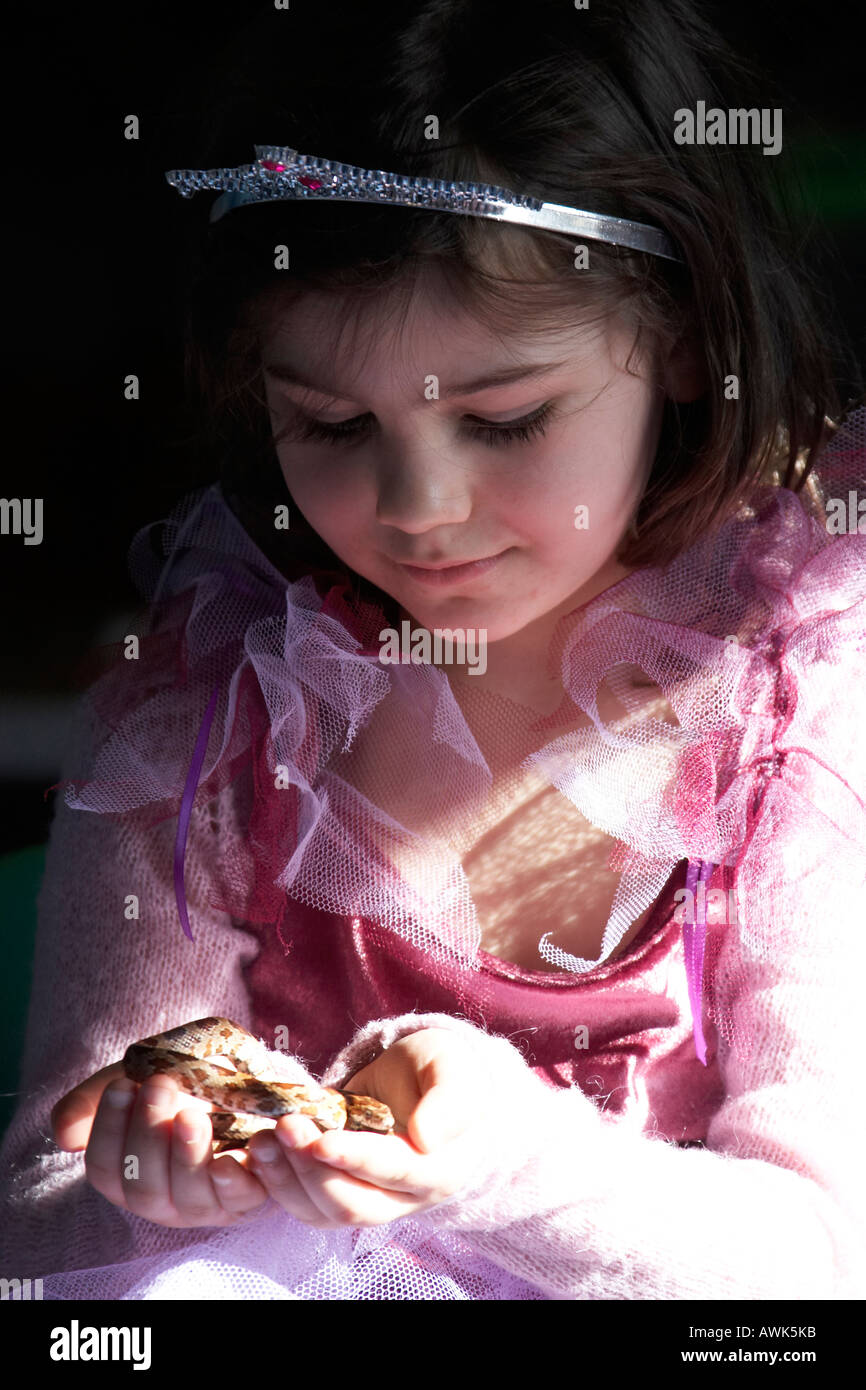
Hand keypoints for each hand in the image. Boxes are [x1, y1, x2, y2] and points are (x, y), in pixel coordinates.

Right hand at [52, 1063, 269, 1228]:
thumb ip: (93, 1101)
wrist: (241, 1083)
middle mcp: (160, 1199)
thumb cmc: (179, 1086)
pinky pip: (238, 1201)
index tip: (122, 1084)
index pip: (104, 1168)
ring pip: (187, 1196)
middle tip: (158, 1086)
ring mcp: (202, 1204)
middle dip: (148, 1134)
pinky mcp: (246, 1199)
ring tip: (191, 1114)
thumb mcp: (134, 1081)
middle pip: (143, 1186)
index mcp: (126, 1175)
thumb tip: (63, 1134)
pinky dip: (232, 1182)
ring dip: (187, 1155)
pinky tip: (228, 1158)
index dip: (108, 1129)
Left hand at [243, 1027, 497, 1227]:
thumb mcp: (453, 1068)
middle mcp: (405, 1199)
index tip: (321, 1140)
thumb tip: (427, 1138)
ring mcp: (371, 1203)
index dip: (356, 1159)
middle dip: (311, 1169)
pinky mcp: (340, 1196)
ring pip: (323, 1211)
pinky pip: (305, 1205)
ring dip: (287, 1179)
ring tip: (261, 1140)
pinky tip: (257, 1154)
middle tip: (283, 1127)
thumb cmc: (443, 1072)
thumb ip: (448, 1100)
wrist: (427, 1086)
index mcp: (441, 1170)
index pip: (394, 1172)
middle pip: (352, 1203)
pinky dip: (277, 1183)